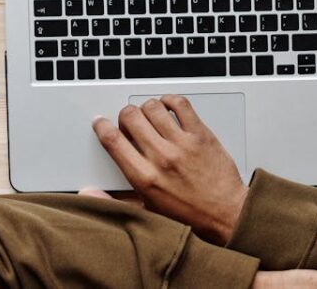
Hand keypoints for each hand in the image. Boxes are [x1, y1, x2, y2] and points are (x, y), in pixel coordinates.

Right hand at [92, 94, 246, 244]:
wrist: (226, 215)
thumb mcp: (147, 212)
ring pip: (153, 107)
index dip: (101, 126)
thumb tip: (89, 193)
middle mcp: (161, 157)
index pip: (113, 141)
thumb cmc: (190, 215)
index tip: (100, 123)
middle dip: (125, 116)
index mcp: (144, 178)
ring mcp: (182, 144)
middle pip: (130, 117)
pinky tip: (169, 108)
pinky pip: (181, 105)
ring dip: (147, 108)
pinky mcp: (201, 135)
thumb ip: (115, 200)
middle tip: (130, 122)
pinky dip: (171, 101)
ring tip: (150, 116)